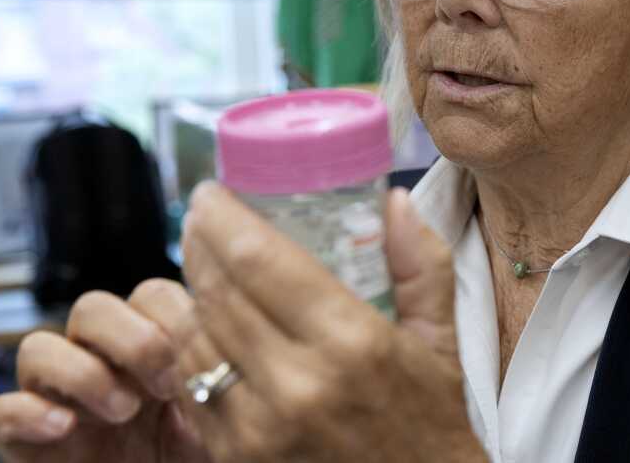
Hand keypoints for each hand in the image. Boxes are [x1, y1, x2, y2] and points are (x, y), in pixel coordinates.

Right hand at [0, 279, 210, 462]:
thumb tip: (218, 324)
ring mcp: (58, 400)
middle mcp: (99, 363)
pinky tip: (64, 428)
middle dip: (128, 339)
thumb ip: (210, 368)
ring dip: (80, 374)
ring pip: (36, 347)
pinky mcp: (25, 442)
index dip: (168, 319)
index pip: (147, 295)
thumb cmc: (196, 458)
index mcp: (148, 346)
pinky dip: (27, 414)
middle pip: (91, 308)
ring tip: (124, 412)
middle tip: (164, 385)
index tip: (193, 363)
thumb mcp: (216, 414)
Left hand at [176, 182, 486, 462]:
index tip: (210, 194)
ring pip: (193, 337)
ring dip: (189, 292)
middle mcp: (299, 384)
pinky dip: (191, 346)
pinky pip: (192, 386)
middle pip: (217, 292)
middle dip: (198, 245)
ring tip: (199, 265)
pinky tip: (204, 324)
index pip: (261, 261)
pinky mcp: (236, 456)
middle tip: (200, 218)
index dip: (223, 218)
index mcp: (354, 343)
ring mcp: (260, 426)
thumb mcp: (441, 343)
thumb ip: (422, 265)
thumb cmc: (430, 426)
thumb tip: (397, 200)